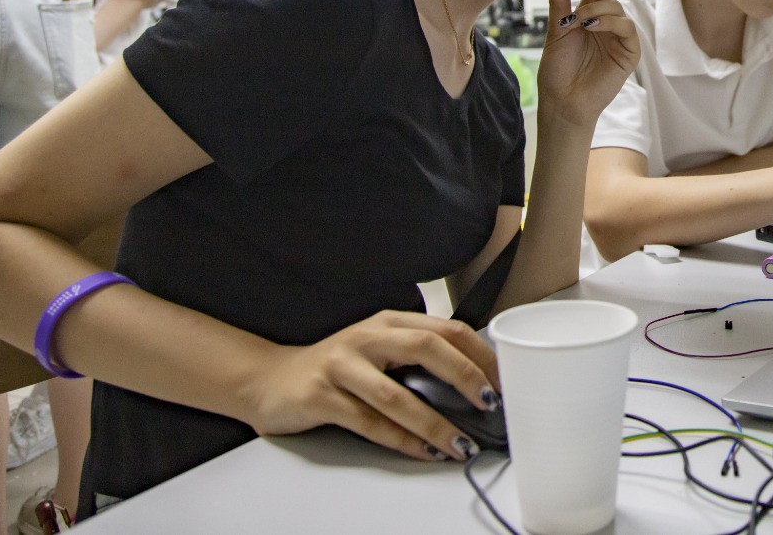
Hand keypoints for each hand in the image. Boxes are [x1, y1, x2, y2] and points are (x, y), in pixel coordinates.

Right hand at [241, 310, 498, 461]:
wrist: (270, 380)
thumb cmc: (335, 368)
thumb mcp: (378, 350)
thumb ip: (417, 357)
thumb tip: (474, 383)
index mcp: (389, 321)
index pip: (446, 329)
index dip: (478, 354)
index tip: (503, 381)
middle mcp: (367, 336)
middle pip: (427, 348)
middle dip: (465, 377)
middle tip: (490, 404)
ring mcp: (342, 365)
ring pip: (397, 395)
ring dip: (435, 423)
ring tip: (460, 443)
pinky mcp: (321, 396)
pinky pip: (369, 423)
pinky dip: (402, 440)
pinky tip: (424, 451)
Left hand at [536, 0, 639, 125]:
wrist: (562, 101)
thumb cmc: (558, 70)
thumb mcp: (555, 31)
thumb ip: (558, 5)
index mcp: (590, 14)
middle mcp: (607, 22)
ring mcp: (619, 36)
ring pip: (617, 7)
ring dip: (596, 7)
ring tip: (576, 18)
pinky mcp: (629, 52)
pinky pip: (627, 28)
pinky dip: (610, 23)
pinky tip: (591, 26)